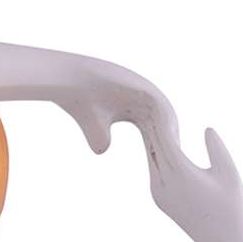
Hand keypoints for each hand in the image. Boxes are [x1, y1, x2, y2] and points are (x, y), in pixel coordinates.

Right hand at [48, 60, 173, 155]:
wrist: (68, 79)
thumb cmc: (76, 98)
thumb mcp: (92, 122)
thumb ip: (99, 136)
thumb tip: (101, 151)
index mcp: (133, 102)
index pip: (154, 126)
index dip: (158, 143)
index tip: (161, 162)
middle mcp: (141, 94)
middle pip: (162, 121)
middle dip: (167, 141)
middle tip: (174, 162)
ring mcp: (143, 88)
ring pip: (165, 115)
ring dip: (170, 135)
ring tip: (174, 154)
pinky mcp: (143, 87)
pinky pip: (161, 108)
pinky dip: (166, 125)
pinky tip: (168, 141)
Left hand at [143, 112, 242, 241]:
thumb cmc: (234, 208)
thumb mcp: (230, 173)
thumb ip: (216, 149)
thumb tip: (206, 127)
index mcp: (180, 174)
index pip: (163, 139)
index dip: (159, 118)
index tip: (152, 97)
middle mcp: (162, 184)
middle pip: (152, 147)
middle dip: (149, 124)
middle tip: (142, 99)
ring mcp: (158, 194)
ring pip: (151, 159)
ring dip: (150, 139)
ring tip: (147, 115)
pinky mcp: (160, 201)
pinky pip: (154, 171)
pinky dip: (155, 154)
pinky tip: (157, 141)